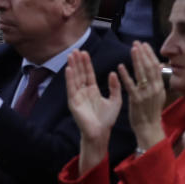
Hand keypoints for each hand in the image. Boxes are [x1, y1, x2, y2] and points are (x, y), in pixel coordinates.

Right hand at [65, 50, 120, 173]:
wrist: (101, 134)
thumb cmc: (107, 120)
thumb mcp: (115, 101)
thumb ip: (115, 87)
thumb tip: (113, 73)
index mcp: (93, 90)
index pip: (88, 74)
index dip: (86, 63)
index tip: (85, 52)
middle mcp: (84, 92)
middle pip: (80, 73)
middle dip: (78, 62)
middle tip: (75, 49)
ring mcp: (78, 96)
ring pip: (75, 78)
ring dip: (73, 66)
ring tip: (71, 55)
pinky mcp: (73, 103)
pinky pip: (71, 88)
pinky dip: (70, 78)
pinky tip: (69, 69)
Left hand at [117, 42, 166, 150]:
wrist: (149, 128)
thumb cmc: (151, 111)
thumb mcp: (157, 94)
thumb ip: (156, 80)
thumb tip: (158, 66)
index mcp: (160, 86)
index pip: (156, 67)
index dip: (150, 54)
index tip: (144, 44)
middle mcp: (154, 89)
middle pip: (149, 67)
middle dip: (143, 54)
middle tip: (137, 43)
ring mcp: (146, 94)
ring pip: (142, 74)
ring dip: (137, 60)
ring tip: (132, 49)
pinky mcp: (136, 100)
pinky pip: (130, 85)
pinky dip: (125, 75)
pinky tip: (120, 67)